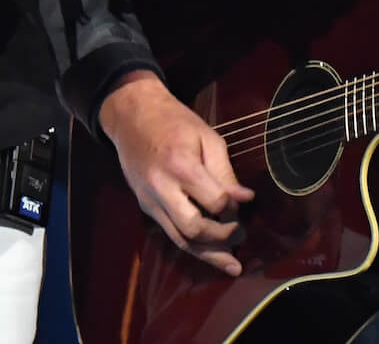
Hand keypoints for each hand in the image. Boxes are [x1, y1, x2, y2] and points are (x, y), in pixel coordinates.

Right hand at [97, 71, 253, 275]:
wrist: (132, 115)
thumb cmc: (174, 121)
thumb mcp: (206, 137)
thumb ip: (225, 171)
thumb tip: (244, 199)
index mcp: (180, 165)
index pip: (215, 201)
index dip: (234, 207)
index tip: (245, 202)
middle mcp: (162, 188)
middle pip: (195, 229)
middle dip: (223, 238)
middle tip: (241, 235)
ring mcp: (150, 200)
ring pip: (180, 240)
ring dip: (208, 255)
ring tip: (232, 264)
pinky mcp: (145, 206)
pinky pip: (170, 233)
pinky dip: (191, 245)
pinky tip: (209, 252)